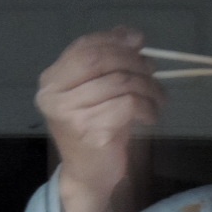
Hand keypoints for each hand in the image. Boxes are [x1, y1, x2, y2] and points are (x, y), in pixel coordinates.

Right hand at [35, 26, 165, 211]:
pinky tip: (151, 117)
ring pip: (120, 83)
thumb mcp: (98, 93)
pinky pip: (129, 105)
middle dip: (134, 62)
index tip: (139, 42)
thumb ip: (107, 64)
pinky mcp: (92, 131)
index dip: (114, 40)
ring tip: (159, 98)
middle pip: (101, 61)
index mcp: (51, 81)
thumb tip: (132, 35)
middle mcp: (54, 95)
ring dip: (148, 87)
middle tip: (153, 72)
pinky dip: (147, 108)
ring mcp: (71, 114)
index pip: (84, 48)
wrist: (88, 177)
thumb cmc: (94, 133)